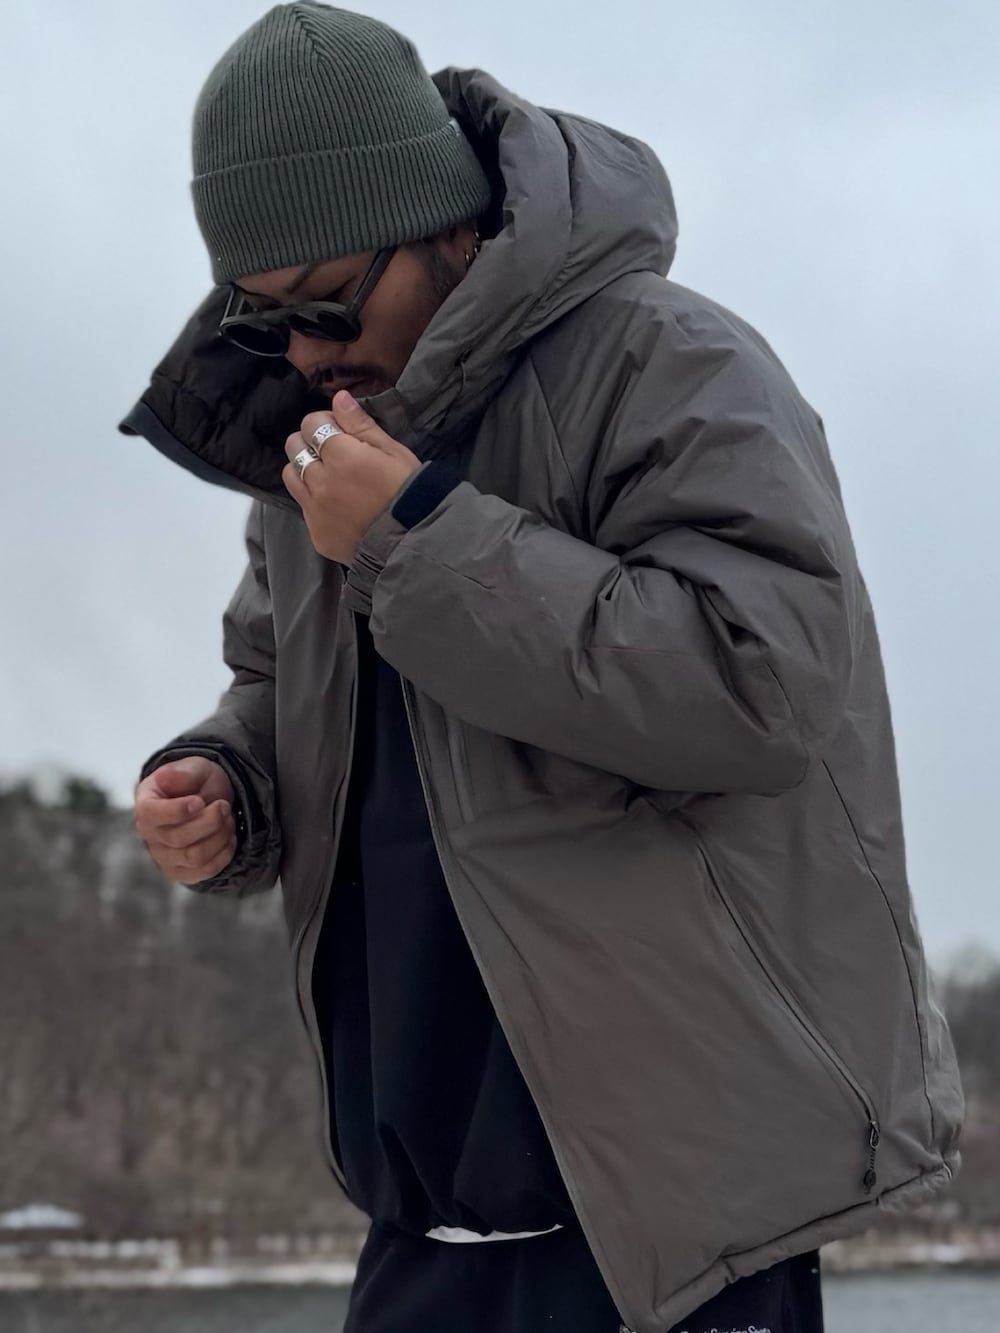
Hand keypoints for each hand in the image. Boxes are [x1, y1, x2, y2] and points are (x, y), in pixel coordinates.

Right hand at [135, 758, 236, 884]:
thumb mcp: (192, 768)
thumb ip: (180, 773)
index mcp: (146, 804)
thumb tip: (164, 777)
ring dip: (219, 837)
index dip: (176, 811)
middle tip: (224, 805)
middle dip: (210, 821)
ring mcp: (164, 856)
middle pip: (178, 838)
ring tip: (227, 819)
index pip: (150, 815)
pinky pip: (205, 871)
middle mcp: (149, 834)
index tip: (199, 802)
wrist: (209, 799)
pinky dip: (224, 853)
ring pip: (195, 857)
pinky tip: (228, 836)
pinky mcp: (182, 871)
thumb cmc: (196, 783)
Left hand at [283, 390, 420, 563]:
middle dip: (309, 442)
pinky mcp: (316, 533)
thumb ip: (360, 425)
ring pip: (290, 475)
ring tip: (327, 477)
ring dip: (304, 469)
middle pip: (294, 447)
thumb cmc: (408, 490)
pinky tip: (336, 505)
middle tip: (332, 452)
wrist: (412, 540)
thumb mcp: (392, 451)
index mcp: (341, 455)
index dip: (325, 422)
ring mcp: (315, 509)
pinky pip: (303, 507)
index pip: (311, 423)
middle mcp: (320, 481)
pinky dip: (314, 500)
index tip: (340, 431)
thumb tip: (338, 398)